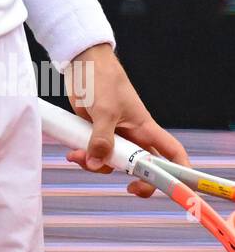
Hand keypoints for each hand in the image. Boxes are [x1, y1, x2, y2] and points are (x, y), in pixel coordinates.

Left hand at [62, 43, 189, 197]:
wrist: (81, 62)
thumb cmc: (102, 79)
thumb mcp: (104, 111)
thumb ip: (101, 139)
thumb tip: (96, 164)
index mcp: (145, 128)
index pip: (172, 153)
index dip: (180, 172)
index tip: (176, 189)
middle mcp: (133, 135)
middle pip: (143, 167)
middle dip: (135, 179)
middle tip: (128, 187)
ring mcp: (114, 135)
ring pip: (114, 163)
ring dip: (97, 165)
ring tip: (78, 155)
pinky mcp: (96, 133)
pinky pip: (95, 154)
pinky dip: (85, 156)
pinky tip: (72, 152)